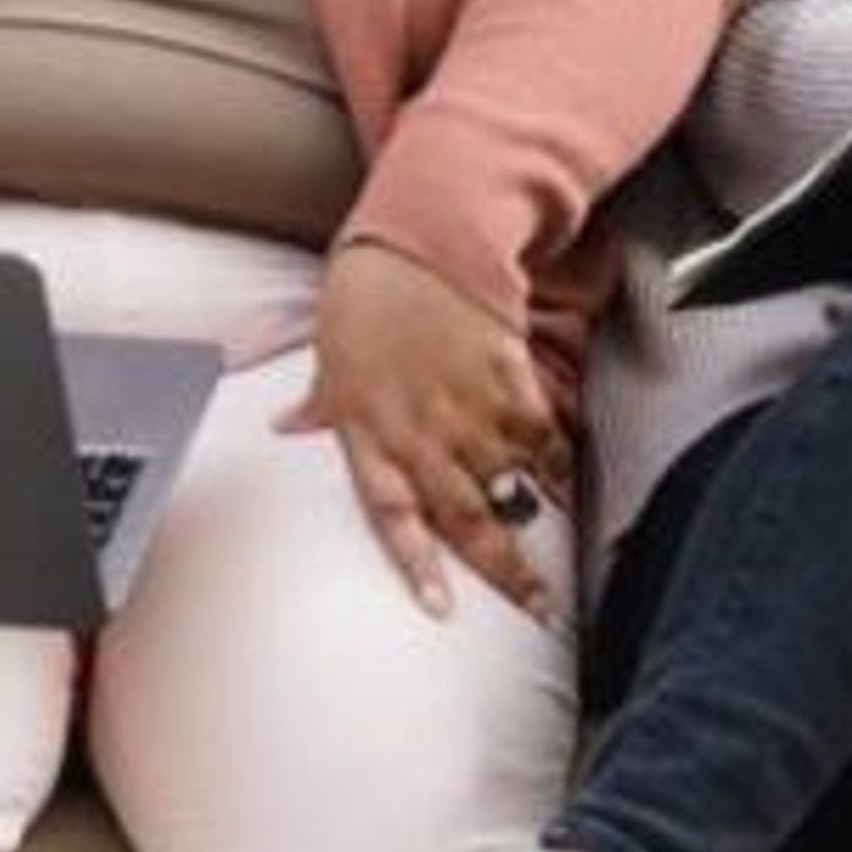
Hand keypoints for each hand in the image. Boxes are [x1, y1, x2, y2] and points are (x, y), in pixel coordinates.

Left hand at [287, 240, 563, 622]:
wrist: (417, 242)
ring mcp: (469, 407)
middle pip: (469, 515)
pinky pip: (541, 433)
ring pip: (511, 482)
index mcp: (371, 434)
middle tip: (538, 607)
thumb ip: (316, 406)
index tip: (442, 609)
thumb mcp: (329, 359)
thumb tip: (282, 425)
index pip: (394, 515)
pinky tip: (569, 485)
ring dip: (537, 523)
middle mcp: (421, 431)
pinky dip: (558, 462)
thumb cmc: (364, 300)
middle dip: (507, 570)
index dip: (419, 566)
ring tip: (562, 560)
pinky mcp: (509, 377)